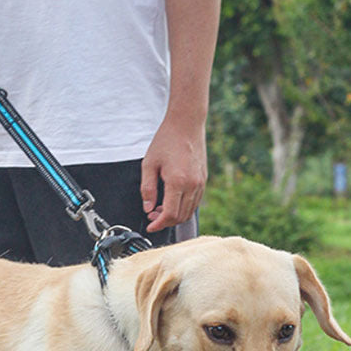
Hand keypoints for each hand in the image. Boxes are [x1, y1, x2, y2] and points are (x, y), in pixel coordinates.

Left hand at [141, 116, 207, 233]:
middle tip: (152, 216)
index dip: (159, 224)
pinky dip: (183, 208)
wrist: (186, 124)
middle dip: (165, 222)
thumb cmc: (167, 140)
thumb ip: (147, 189)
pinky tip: (172, 201)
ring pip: (189, 212)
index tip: (150, 227)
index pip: (170, 214)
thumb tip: (148, 208)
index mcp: (178, 181)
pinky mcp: (203, 180)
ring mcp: (200, 183)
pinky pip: (194, 202)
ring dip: (174, 216)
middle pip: (180, 217)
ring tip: (160, 208)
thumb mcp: (149, 164)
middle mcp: (192, 185)